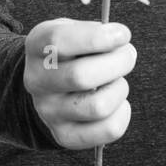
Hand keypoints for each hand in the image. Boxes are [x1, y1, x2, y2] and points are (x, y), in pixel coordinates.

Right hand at [23, 18, 136, 149]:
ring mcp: (49, 112)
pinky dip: (123, 113)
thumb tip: (120, 41)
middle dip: (118, 62)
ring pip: (98, 107)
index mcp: (37, 47)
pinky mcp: (65, 135)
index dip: (97, 37)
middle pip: (81, 76)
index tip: (123, 34)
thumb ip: (95, 32)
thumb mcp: (73, 29)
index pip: (58, 41)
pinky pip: (108, 129)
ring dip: (120, 89)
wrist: (48, 86)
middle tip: (128, 55)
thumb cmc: (71, 51)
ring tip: (117, 80)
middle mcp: (37, 81)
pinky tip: (116, 102)